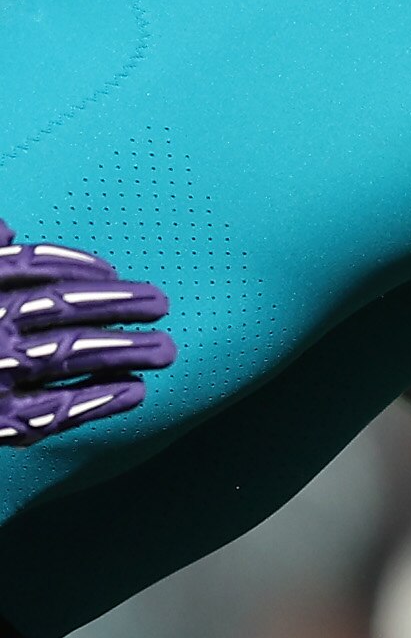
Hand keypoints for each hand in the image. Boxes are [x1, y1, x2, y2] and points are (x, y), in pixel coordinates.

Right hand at [0, 237, 168, 444]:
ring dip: (126, 350)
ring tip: (168, 349)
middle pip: (63, 306)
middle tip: (162, 302)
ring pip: (72, 353)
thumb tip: (4, 227)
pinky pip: (58, 410)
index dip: (76, 266)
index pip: (30, 266)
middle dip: (118, 303)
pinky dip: (100, 400)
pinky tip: (136, 391)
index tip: (113, 271)